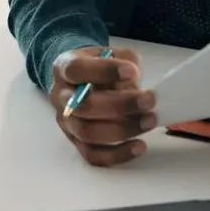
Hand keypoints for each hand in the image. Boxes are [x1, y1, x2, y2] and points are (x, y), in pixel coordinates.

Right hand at [49, 46, 157, 166]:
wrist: (85, 81)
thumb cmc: (103, 67)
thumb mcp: (114, 55)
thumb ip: (125, 65)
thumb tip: (136, 90)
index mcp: (65, 67)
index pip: (76, 69)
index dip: (103, 71)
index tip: (132, 71)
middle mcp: (60, 96)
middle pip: (83, 106)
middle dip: (120, 105)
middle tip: (149, 101)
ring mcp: (66, 122)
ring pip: (87, 133)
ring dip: (122, 130)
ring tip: (149, 121)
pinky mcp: (76, 142)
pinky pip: (93, 155)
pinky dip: (118, 154)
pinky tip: (140, 146)